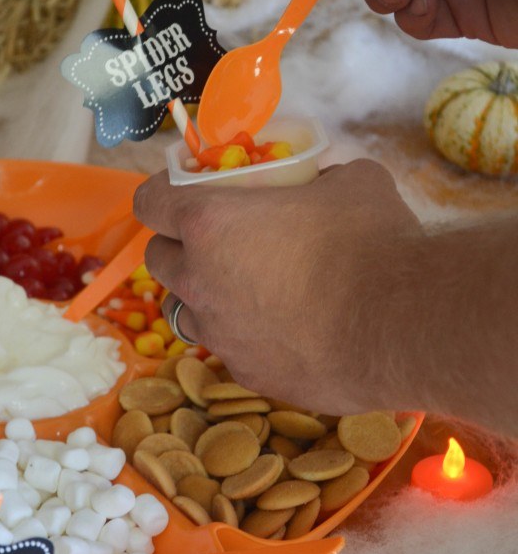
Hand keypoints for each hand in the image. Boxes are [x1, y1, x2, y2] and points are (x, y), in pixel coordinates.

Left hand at [133, 161, 421, 413]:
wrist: (403, 326)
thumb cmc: (372, 241)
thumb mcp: (351, 182)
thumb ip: (320, 178)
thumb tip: (322, 182)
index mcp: (209, 223)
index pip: (149, 201)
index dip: (160, 194)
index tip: (180, 193)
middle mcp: (200, 280)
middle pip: (159, 260)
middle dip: (179, 247)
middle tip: (220, 241)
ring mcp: (220, 334)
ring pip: (186, 310)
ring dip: (204, 295)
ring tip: (250, 289)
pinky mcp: (247, 375)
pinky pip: (230, 349)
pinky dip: (245, 336)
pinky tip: (288, 331)